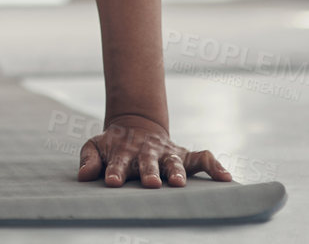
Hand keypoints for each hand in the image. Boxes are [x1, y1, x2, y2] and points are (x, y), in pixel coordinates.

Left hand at [77, 114, 231, 187]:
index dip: (116, 172)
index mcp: (125, 152)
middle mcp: (148, 153)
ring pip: (174, 162)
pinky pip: (204, 158)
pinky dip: (215, 167)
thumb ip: (89, 159)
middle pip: (148, 163)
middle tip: (150, 184)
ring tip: (180, 183)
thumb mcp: (95, 145)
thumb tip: (83, 176)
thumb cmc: (113, 144)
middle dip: (149, 173)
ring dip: (177, 172)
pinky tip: (226, 178)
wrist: (135, 125)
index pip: (119, 163)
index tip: (112, 182)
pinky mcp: (185, 156)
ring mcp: (168, 154)